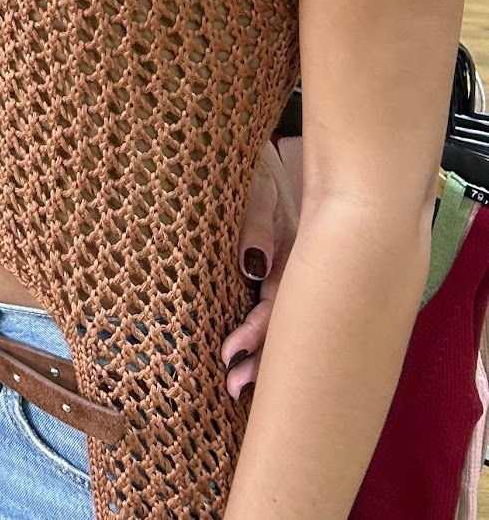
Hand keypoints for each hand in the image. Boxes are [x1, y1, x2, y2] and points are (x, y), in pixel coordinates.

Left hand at [220, 138, 300, 399]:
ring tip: (235, 381)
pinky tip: (244, 347)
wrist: (277, 140)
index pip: (279, 304)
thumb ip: (255, 220)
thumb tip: (254, 267)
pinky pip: (270, 295)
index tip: (231, 357)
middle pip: (283, 320)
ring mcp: (288, 262)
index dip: (257, 334)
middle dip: (262, 358)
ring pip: (278, 314)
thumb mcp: (258, 182)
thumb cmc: (264, 158)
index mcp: (297, 249)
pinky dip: (259, 323)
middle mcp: (296, 263)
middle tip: (233, 388)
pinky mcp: (276, 256)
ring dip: (260, 348)